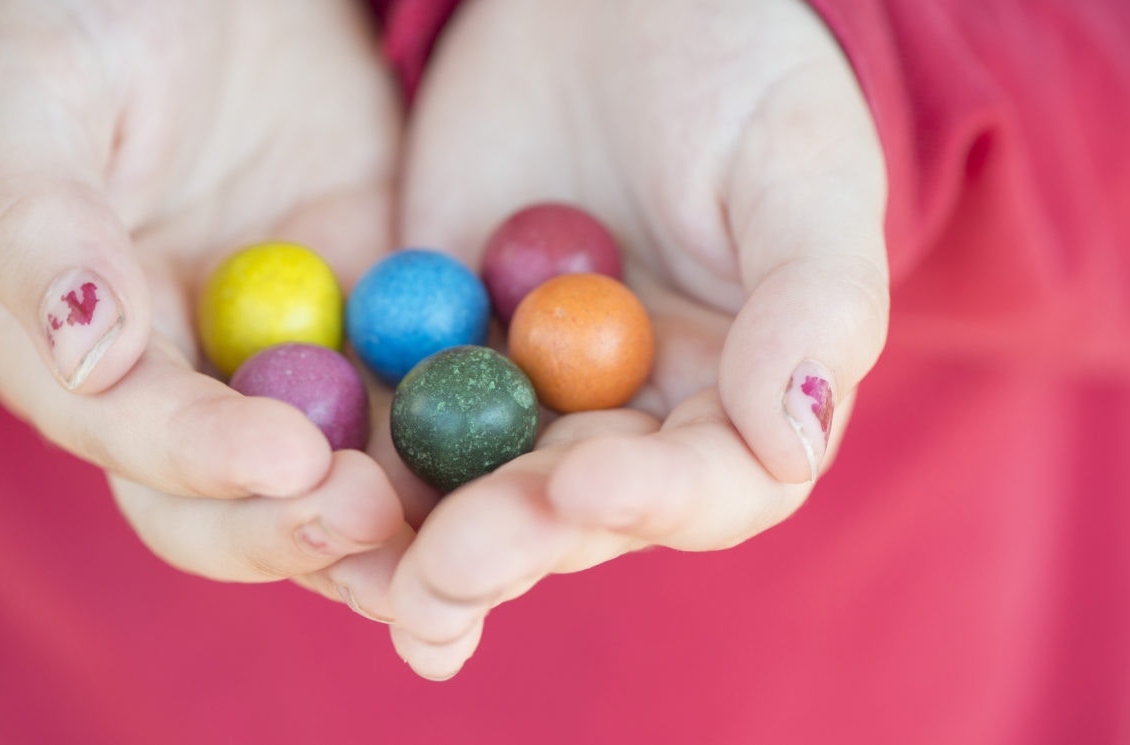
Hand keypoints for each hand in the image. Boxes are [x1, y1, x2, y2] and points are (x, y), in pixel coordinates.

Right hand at [0, 0, 407, 617]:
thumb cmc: (98, 22)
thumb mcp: (32, 100)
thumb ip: (37, 224)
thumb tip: (85, 354)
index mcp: (79, 361)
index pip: (136, 443)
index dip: (204, 463)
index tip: (290, 457)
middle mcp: (188, 391)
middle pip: (236, 504)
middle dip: (302, 527)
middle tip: (378, 518)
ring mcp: (291, 370)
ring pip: (341, 480)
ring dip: (397, 526)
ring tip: (461, 534)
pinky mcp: (377, 337)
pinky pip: (422, 406)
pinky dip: (463, 447)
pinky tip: (516, 461)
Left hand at [386, 0, 889, 677]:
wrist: (608, 5)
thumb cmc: (739, 73)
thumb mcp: (799, 170)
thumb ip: (815, 303)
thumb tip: (795, 439)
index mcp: (736, 400)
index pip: (710, 486)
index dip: (654, 502)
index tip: (582, 483)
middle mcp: (630, 421)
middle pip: (578, 513)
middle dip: (516, 544)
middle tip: (449, 568)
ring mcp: (528, 395)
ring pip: (480, 493)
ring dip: (429, 549)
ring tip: (388, 590)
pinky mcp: (441, 355)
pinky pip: (398, 420)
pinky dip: (360, 467)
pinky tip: (314, 506)